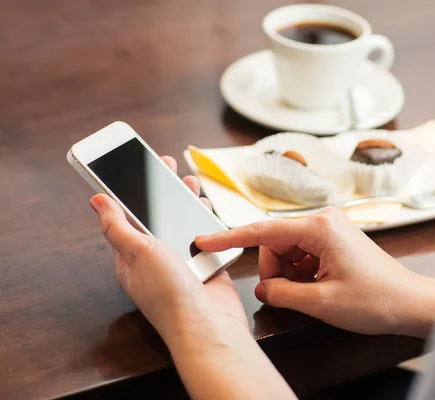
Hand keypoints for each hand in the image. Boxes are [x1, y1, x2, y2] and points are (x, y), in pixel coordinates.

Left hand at [90, 156, 246, 344]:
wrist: (208, 325)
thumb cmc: (170, 295)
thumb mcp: (138, 252)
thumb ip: (117, 225)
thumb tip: (96, 200)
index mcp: (131, 257)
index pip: (126, 216)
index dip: (130, 190)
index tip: (135, 166)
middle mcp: (155, 259)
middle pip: (156, 216)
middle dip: (161, 190)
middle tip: (166, 164)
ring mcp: (181, 262)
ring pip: (181, 223)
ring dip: (184, 201)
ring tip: (188, 181)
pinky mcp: (204, 265)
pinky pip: (204, 236)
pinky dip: (205, 220)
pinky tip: (206, 207)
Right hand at [196, 208, 434, 337]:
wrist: (410, 303)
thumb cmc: (377, 299)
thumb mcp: (321, 302)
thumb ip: (282, 292)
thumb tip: (263, 289)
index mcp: (319, 228)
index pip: (262, 231)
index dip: (229, 238)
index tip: (204, 241)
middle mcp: (323, 220)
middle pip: (274, 243)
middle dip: (274, 271)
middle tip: (291, 294)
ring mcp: (329, 228)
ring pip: (286, 250)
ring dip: (289, 274)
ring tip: (312, 291)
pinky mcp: (333, 239)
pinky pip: (301, 254)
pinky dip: (300, 272)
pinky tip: (318, 286)